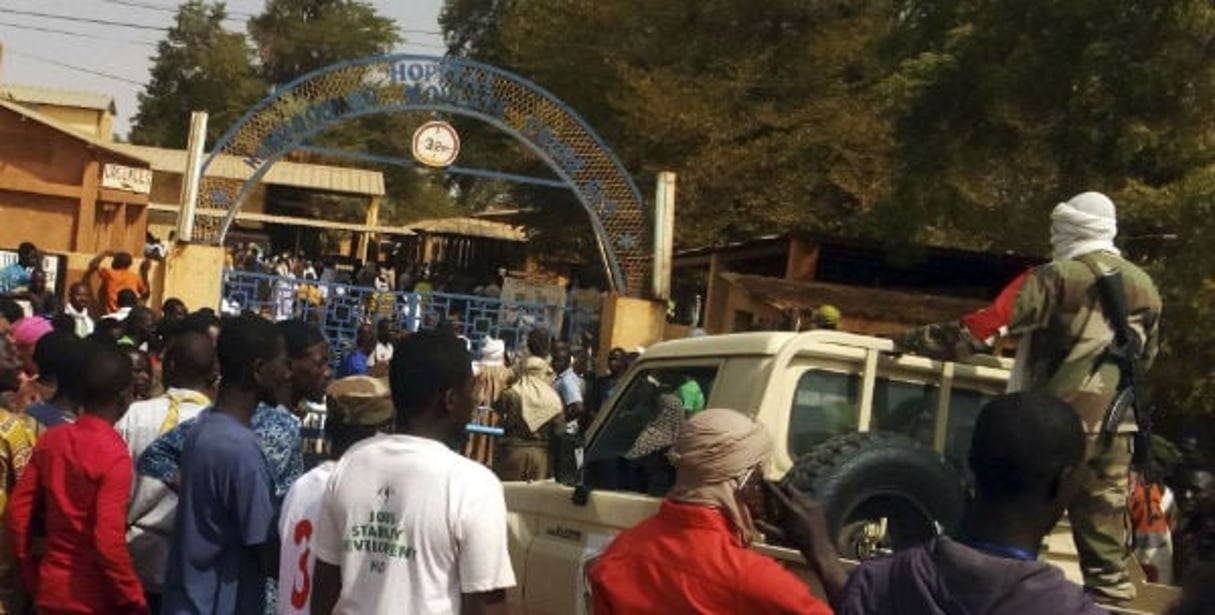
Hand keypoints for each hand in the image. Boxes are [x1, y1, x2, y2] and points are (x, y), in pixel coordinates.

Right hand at [759, 481, 848, 603]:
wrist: (818, 547)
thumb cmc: (797, 543)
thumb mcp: (781, 535)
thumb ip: (767, 528)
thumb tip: (755, 521)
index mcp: (791, 510)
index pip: (778, 493)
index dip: (771, 485)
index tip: (765, 480)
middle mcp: (802, 504)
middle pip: (789, 487)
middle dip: (781, 485)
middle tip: (775, 485)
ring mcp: (811, 504)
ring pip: (798, 491)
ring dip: (791, 491)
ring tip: (786, 495)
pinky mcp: (818, 506)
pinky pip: (806, 497)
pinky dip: (800, 498)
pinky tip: (797, 504)